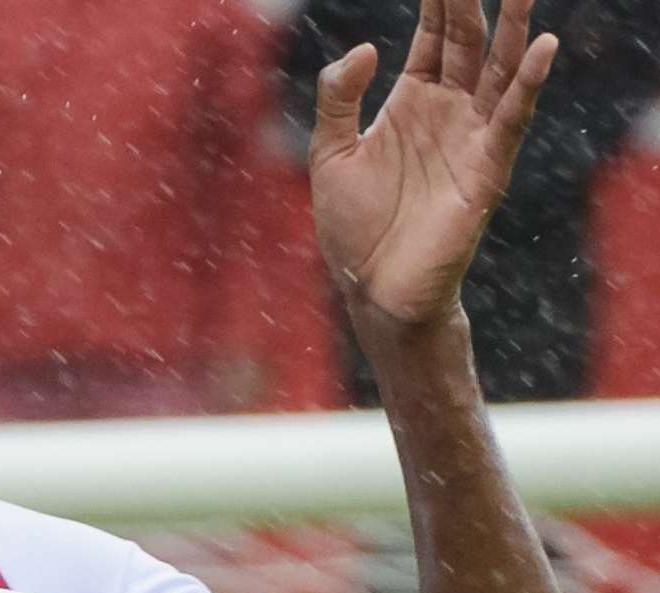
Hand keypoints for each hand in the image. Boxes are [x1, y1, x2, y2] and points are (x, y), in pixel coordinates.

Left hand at [309, 0, 557, 325]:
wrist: (372, 287)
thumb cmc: (351, 226)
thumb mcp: (329, 154)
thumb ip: (338, 98)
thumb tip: (365, 48)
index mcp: (411, 103)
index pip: (434, 37)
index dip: (440, 1)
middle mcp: (448, 112)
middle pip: (469, 43)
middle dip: (474, 3)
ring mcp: (470, 137)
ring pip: (498, 70)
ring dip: (513, 30)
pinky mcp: (486, 169)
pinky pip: (511, 119)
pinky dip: (526, 84)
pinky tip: (541, 49)